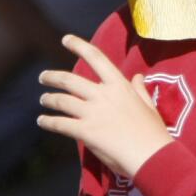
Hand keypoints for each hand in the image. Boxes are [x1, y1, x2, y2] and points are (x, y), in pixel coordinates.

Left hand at [38, 34, 172, 177]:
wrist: (152, 157)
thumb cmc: (153, 133)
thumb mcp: (149, 106)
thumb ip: (140, 90)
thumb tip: (138, 76)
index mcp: (119, 85)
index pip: (96, 58)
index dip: (78, 45)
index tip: (65, 39)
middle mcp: (103, 95)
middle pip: (69, 80)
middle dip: (52, 77)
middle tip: (43, 77)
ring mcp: (92, 113)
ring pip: (61, 100)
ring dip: (49, 99)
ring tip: (43, 100)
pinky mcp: (85, 132)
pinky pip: (60, 123)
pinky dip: (48, 121)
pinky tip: (42, 121)